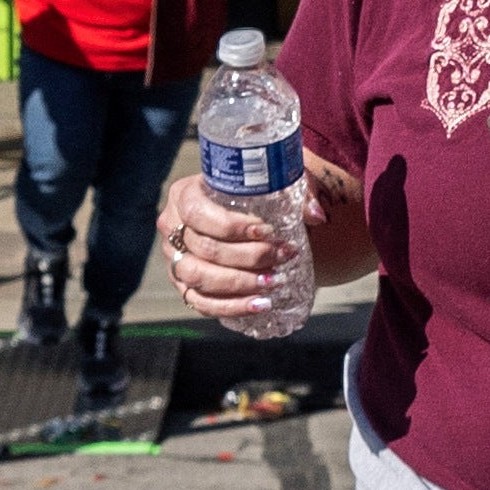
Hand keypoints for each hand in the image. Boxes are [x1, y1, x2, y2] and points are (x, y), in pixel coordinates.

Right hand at [158, 170, 300, 318]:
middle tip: (281, 257)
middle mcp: (172, 226)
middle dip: (248, 257)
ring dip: (238, 283)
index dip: (233, 227)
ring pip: (197, 277)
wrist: (246, 211)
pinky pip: (200, 302)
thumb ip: (296, 193)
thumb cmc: (255, 194)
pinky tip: (260, 305)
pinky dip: (230, 307)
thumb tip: (316, 215)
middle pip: (203, 248)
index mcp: (184, 195)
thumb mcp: (273, 183)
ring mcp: (175, 258)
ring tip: (273, 282)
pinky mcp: (184, 284)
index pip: (199, 213)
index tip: (268, 232)